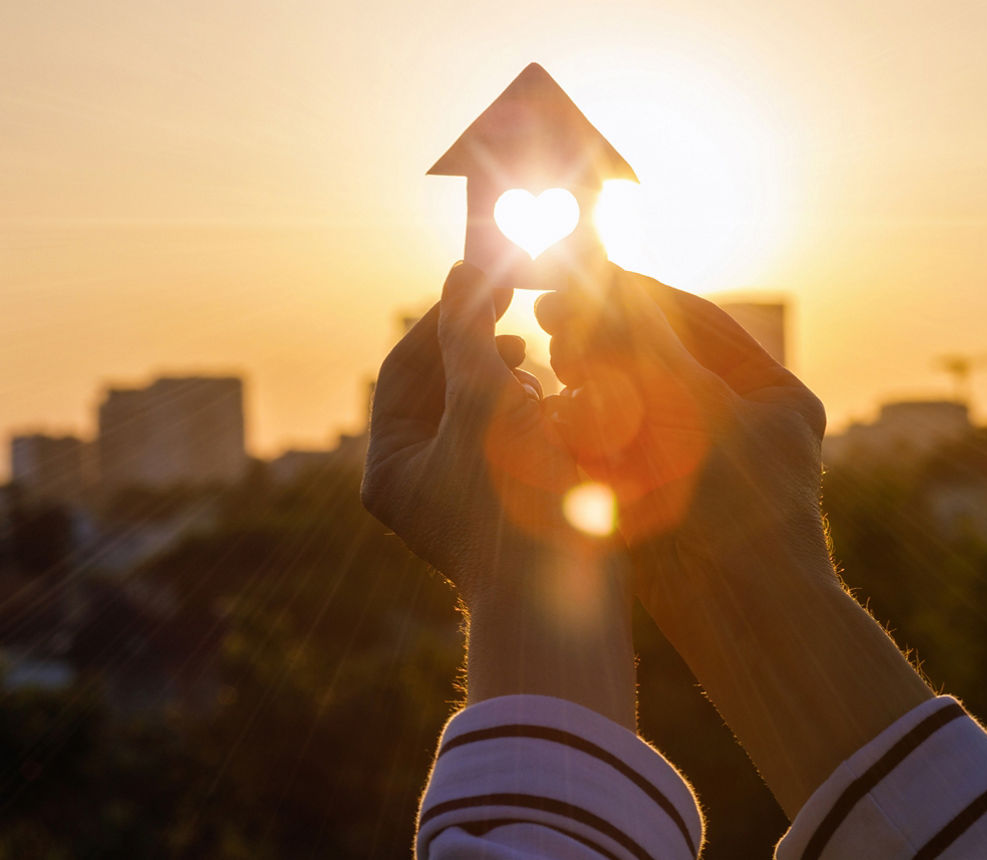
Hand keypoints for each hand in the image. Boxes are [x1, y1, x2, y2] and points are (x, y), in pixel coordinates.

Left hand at [362, 262, 634, 725]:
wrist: (568, 606)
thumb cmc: (519, 504)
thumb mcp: (488, 403)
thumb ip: (470, 332)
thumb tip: (461, 270)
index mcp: (390, 464)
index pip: (404, 366)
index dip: (444, 317)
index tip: (485, 282)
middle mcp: (417, 483)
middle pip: (438, 387)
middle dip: (476, 349)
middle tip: (515, 319)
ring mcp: (462, 496)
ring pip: (475, 412)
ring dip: (504, 378)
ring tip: (536, 362)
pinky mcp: (506, 506)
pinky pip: (506, 441)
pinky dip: (527, 413)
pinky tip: (556, 401)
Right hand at [539, 268, 930, 810]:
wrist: (743, 618)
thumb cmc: (738, 507)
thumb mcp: (693, 408)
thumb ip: (644, 342)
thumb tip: (596, 270)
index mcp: (770, 393)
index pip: (695, 322)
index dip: (633, 292)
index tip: (575, 270)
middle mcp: (736, 425)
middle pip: (660, 359)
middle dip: (604, 336)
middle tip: (547, 314)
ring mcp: (696, 466)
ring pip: (632, 402)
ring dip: (590, 377)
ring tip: (548, 358)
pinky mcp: (660, 503)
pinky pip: (618, 449)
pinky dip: (587, 425)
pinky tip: (551, 406)